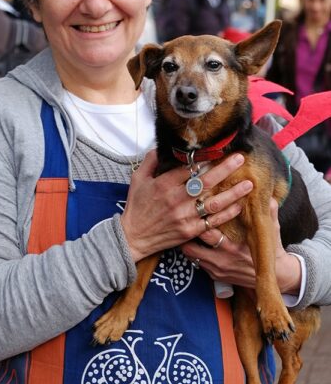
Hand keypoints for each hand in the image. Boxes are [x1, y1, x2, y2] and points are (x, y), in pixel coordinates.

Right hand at [120, 150, 252, 262]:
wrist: (133, 237)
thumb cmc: (136, 206)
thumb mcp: (138, 179)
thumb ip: (150, 161)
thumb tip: (161, 147)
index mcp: (164, 184)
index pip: (189, 168)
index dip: (206, 159)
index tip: (218, 151)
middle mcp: (177, 199)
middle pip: (206, 182)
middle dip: (225, 169)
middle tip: (240, 159)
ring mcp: (185, 216)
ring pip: (214, 203)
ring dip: (233, 193)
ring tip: (249, 184)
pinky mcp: (190, 231)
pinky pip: (213, 222)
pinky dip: (227, 214)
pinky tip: (239, 206)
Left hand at [182, 199, 301, 294]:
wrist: (275, 275)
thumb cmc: (271, 249)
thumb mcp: (272, 229)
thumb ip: (269, 212)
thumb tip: (269, 195)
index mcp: (232, 247)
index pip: (207, 233)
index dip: (198, 221)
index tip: (194, 210)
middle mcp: (221, 260)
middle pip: (192, 247)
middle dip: (186, 233)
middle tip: (182, 220)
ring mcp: (216, 270)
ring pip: (191, 256)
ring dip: (187, 243)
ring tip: (185, 229)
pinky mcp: (216, 276)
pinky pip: (197, 264)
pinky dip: (194, 254)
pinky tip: (194, 242)